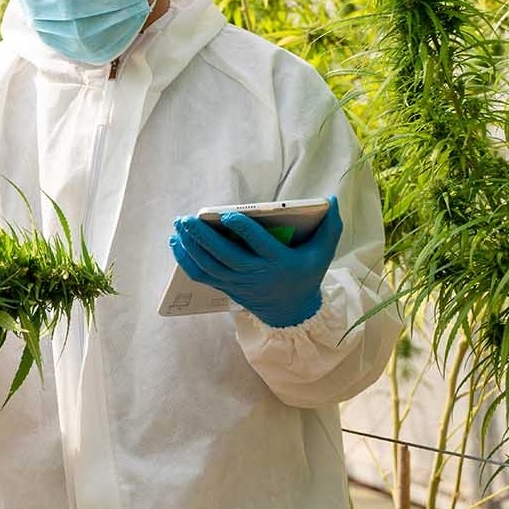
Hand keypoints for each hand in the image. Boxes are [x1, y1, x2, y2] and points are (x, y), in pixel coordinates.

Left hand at [168, 196, 342, 327]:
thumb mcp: (323, 252)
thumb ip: (330, 226)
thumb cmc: (306, 272)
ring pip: (210, 266)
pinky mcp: (226, 287)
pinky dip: (186, 260)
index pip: (260, 245)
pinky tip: (176, 242)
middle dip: (205, 237)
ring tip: (180, 225)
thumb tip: (332, 199)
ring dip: (191, 246)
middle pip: (226, 256)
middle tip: (189, 218)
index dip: (243, 230)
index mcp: (280, 262)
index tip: (229, 214)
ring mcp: (238, 283)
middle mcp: (256, 274)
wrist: (291, 309)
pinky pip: (202, 275)